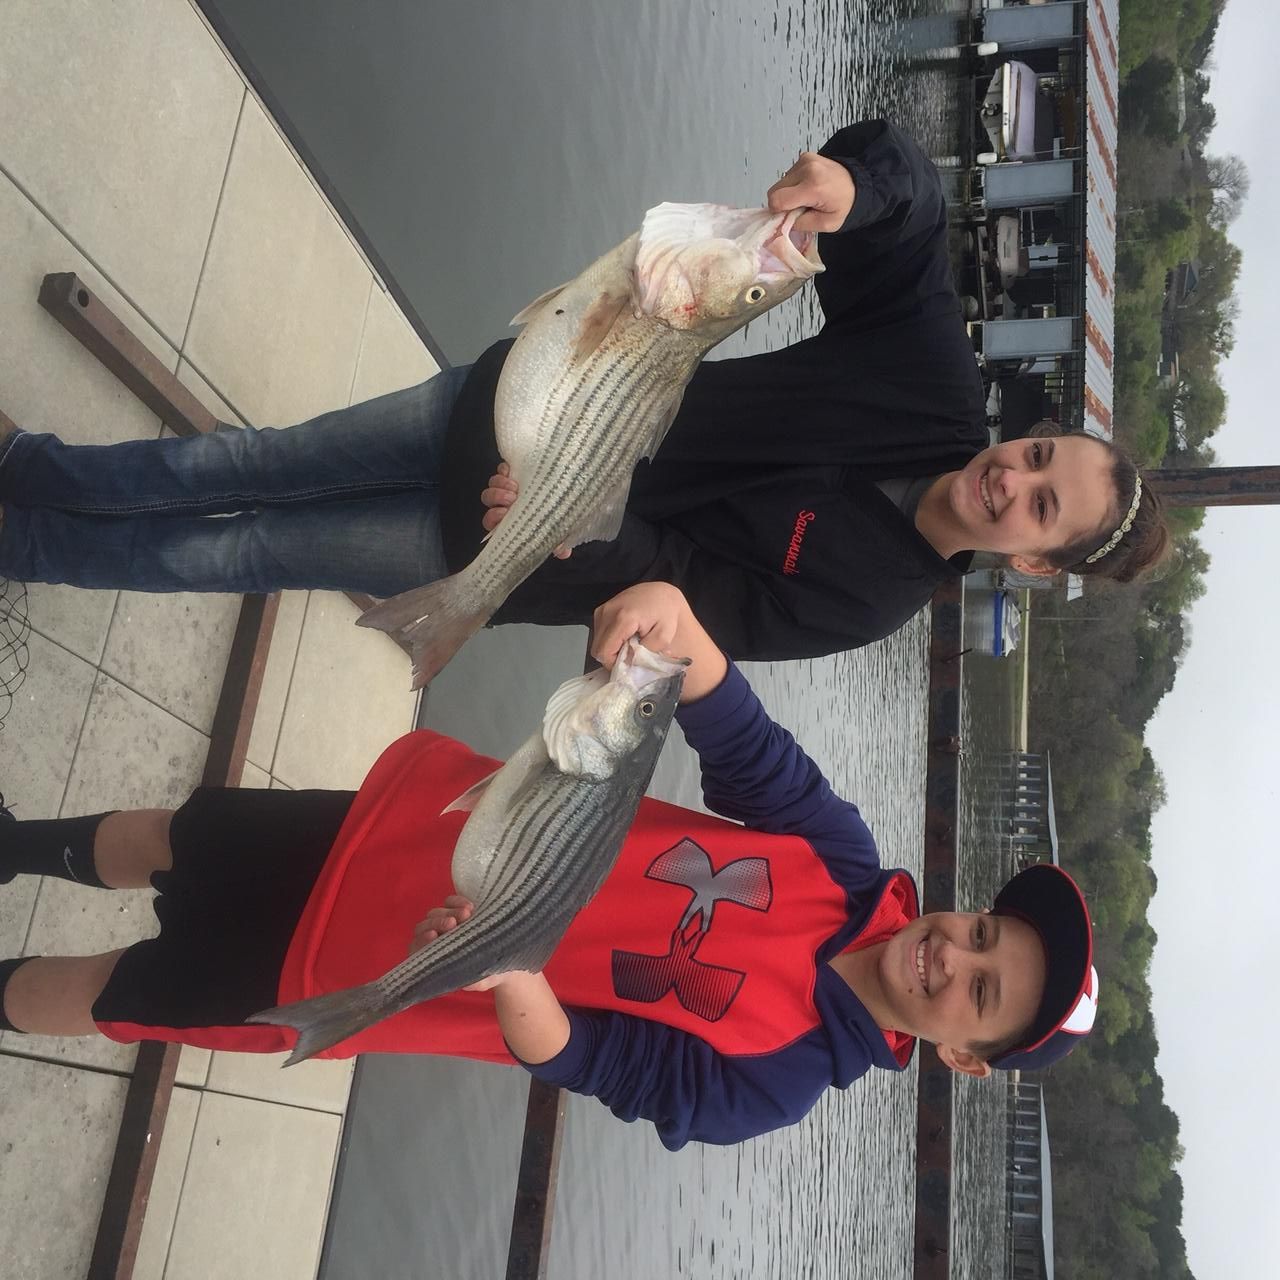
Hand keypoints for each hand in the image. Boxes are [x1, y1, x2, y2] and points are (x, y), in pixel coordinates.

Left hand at [409, 895, 535, 990]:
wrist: (510, 957)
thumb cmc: (490, 973)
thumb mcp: (481, 980)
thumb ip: (472, 982)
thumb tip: (465, 981)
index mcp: (434, 960)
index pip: (417, 949)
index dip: (421, 942)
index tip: (433, 936)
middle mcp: (436, 940)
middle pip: (425, 927)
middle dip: (438, 922)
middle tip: (454, 923)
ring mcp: (446, 924)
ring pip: (436, 913)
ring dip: (449, 911)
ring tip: (468, 914)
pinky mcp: (458, 910)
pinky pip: (450, 901)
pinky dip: (456, 901)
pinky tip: (471, 906)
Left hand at [481, 462, 571, 558]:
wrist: (559, 499)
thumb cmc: (550, 520)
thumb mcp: (554, 534)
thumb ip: (556, 543)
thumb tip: (563, 552)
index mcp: (506, 521)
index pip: (490, 520)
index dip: (493, 517)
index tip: (504, 516)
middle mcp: (503, 504)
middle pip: (488, 498)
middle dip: (497, 498)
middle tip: (512, 499)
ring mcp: (507, 487)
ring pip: (494, 483)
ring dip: (501, 484)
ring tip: (516, 487)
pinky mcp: (513, 473)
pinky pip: (503, 469)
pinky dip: (506, 469)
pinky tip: (515, 472)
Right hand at [590, 581, 688, 668]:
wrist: (660, 593)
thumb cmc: (665, 613)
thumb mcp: (663, 637)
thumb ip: (645, 653)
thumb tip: (628, 663)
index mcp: (623, 618)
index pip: (604, 652)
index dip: (613, 664)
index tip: (627, 664)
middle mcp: (608, 612)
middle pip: (597, 649)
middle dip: (612, 657)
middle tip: (629, 655)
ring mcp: (602, 610)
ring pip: (597, 643)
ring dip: (611, 648)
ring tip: (628, 643)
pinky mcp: (601, 610)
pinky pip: (599, 634)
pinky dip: (610, 639)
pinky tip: (624, 635)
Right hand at [766, 151, 855, 232]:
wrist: (859, 184)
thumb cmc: (844, 205)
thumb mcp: (825, 225)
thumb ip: (799, 224)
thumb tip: (779, 222)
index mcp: (813, 187)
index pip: (777, 200)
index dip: (776, 212)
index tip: (787, 217)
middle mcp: (806, 169)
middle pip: (775, 191)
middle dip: (783, 203)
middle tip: (799, 209)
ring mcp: (804, 160)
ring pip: (780, 184)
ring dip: (788, 194)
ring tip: (807, 198)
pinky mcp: (804, 157)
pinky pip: (788, 175)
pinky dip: (793, 185)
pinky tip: (808, 188)